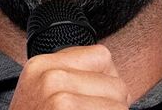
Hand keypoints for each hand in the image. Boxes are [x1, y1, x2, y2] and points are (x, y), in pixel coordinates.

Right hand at [10, 44, 130, 109]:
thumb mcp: (42, 93)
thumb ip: (71, 77)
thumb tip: (114, 78)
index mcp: (42, 64)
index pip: (102, 57)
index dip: (104, 82)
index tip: (91, 100)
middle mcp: (49, 76)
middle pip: (115, 84)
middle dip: (110, 105)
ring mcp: (60, 98)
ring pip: (119, 105)